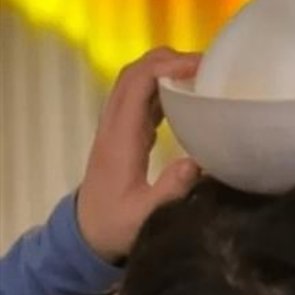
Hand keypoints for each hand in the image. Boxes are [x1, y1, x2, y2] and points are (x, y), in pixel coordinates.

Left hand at [77, 48, 201, 261]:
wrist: (86, 235)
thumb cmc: (114, 227)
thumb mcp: (144, 218)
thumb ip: (169, 192)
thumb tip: (195, 162)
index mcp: (119, 139)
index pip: (136, 84)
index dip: (168, 67)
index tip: (202, 68)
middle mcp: (115, 125)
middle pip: (134, 72)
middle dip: (169, 59)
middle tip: (209, 65)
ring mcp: (118, 127)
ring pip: (136, 80)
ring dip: (167, 68)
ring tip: (204, 74)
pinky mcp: (126, 132)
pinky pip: (142, 96)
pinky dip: (165, 85)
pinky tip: (189, 94)